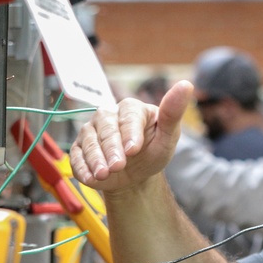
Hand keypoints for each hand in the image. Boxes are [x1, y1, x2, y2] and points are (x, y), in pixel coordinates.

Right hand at [70, 80, 193, 192]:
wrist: (136, 175)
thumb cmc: (153, 151)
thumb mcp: (169, 137)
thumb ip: (173, 113)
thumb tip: (186, 84)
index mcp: (132, 109)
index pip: (128, 116)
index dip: (130, 133)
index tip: (133, 150)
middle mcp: (109, 115)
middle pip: (106, 128)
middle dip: (111, 148)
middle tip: (118, 166)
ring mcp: (91, 131)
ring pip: (89, 141)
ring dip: (95, 159)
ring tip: (104, 174)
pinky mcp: (80, 148)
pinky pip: (76, 156)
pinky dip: (82, 167)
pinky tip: (91, 178)